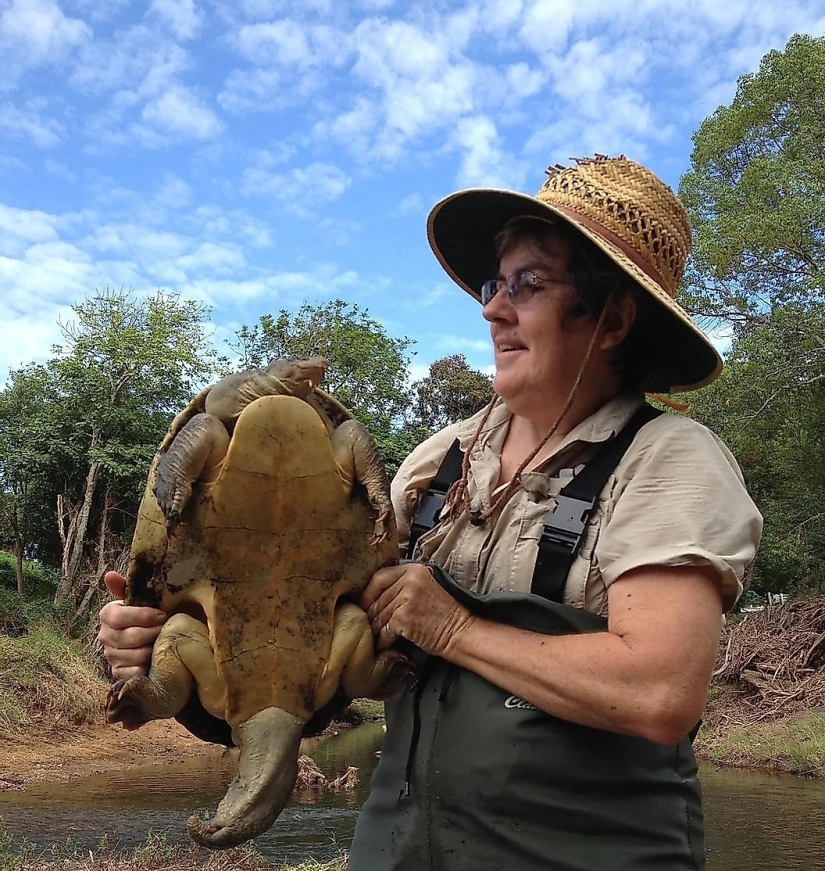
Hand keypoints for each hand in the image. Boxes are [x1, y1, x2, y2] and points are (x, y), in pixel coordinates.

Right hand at [96, 571, 166, 679]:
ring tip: (165, 642)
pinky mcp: (119, 673)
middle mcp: (105, 636)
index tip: (162, 615)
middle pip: (128, 637)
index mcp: (108, 614)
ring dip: (153, 649)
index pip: (117, 616)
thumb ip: (128, 586)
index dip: (142, 616)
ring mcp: (110, 656)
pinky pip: (134, 672)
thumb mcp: (145, 598)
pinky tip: (157, 658)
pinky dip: (148, 666)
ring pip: (133, 655)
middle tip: (168, 629)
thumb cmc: (153, 613)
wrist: (158, 636)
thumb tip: (109, 575)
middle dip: (152, 633)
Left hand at [360, 563, 474, 657]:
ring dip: (375, 629)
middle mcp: (409, 580)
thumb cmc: (443, 612)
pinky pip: (385, 629)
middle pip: (378, 598)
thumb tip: (374, 597)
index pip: (380, 576)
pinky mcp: (404, 617)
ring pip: (379, 615)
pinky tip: (383, 644)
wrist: (459, 631)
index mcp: (413, 570)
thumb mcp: (424, 587)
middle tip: (368, 625)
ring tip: (374, 636)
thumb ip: (403, 585)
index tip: (363, 604)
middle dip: (371, 614)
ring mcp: (406, 599)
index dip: (368, 592)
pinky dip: (383, 639)